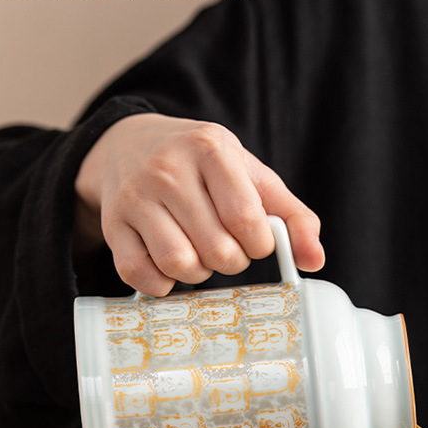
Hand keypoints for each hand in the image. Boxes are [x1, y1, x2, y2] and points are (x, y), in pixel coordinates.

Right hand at [73, 114, 324, 294]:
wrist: (130, 143)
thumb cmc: (204, 166)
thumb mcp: (252, 176)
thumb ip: (292, 215)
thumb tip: (314, 261)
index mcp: (211, 150)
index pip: (246, 219)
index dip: (259, 244)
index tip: (254, 241)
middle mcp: (168, 169)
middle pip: (216, 248)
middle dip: (231, 261)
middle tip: (226, 249)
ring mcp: (136, 196)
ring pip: (178, 263)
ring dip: (198, 274)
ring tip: (200, 256)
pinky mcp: (113, 223)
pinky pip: (138, 274)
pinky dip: (161, 284)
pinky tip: (169, 267)